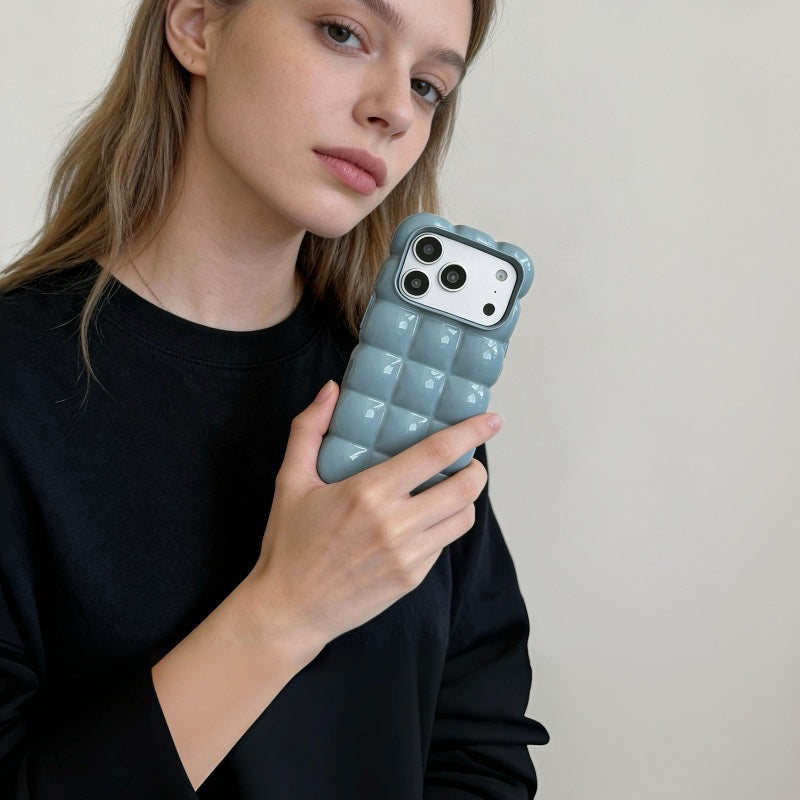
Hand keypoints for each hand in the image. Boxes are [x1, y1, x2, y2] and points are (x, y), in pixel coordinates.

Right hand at [245, 380, 502, 647]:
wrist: (289, 610)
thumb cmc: (288, 544)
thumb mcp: (291, 481)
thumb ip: (309, 430)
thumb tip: (331, 389)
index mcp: (369, 493)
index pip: (435, 454)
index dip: (469, 432)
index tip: (490, 419)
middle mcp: (396, 524)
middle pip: (465, 487)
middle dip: (476, 468)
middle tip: (467, 459)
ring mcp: (408, 555)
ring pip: (463, 518)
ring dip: (464, 498)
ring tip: (447, 489)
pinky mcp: (412, 579)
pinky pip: (444, 544)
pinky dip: (442, 526)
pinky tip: (423, 520)